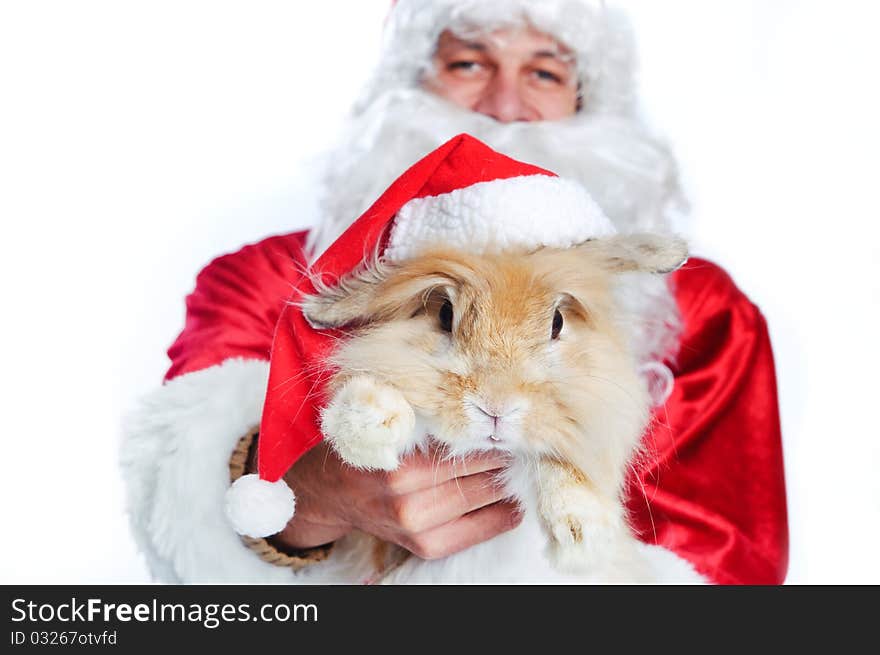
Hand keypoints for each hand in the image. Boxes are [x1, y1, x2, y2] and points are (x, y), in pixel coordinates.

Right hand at [271, 441, 521, 559]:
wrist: (331, 494)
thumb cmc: (365, 448)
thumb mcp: (388, 423)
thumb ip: (427, 417)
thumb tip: (483, 407)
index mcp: (400, 465)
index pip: (466, 449)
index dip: (494, 436)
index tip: (511, 424)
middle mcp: (408, 501)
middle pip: (480, 476)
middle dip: (505, 459)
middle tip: (523, 443)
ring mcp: (418, 528)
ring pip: (483, 502)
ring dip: (508, 484)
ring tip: (519, 466)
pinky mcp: (425, 547)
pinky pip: (477, 532)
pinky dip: (502, 516)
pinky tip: (514, 503)